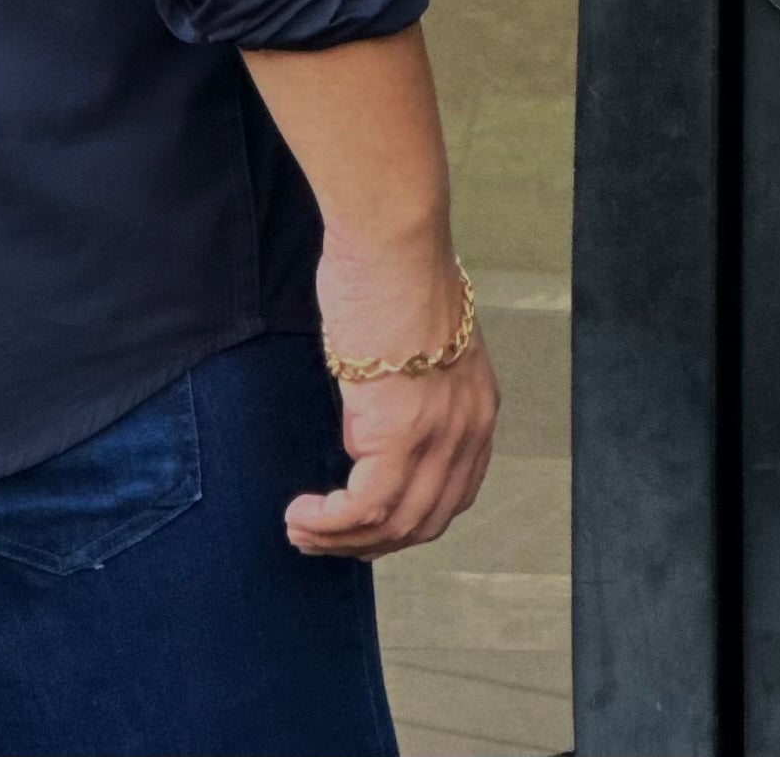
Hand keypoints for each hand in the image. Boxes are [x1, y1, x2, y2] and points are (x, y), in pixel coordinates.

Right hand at [285, 244, 498, 557]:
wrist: (393, 237)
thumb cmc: (394, 267)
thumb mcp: (415, 342)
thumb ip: (405, 388)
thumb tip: (365, 426)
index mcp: (477, 408)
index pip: (452, 494)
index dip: (406, 520)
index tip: (365, 522)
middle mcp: (467, 432)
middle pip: (424, 521)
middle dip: (370, 542)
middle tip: (324, 539)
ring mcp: (436, 438)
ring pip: (392, 525)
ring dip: (341, 540)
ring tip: (302, 531)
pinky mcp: (398, 435)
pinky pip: (364, 508)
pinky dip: (330, 524)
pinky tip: (302, 515)